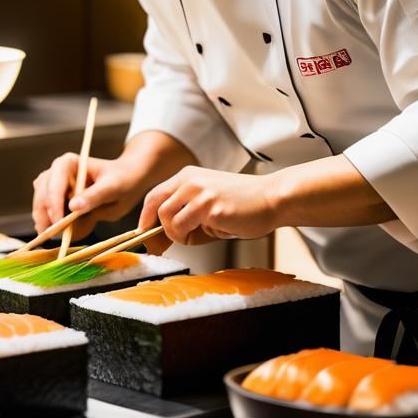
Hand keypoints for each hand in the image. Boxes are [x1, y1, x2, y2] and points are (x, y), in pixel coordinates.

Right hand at [31, 153, 148, 237]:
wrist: (127, 181)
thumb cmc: (122, 180)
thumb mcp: (113, 188)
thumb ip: (94, 197)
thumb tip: (73, 207)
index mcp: (69, 163)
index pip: (54, 182)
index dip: (53, 203)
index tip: (58, 222)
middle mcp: (56, 171)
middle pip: (42, 193)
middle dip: (46, 214)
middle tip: (55, 234)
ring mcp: (54, 184)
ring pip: (40, 203)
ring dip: (44, 220)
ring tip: (55, 236)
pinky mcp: (55, 198)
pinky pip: (45, 211)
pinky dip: (49, 222)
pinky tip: (57, 232)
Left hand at [139, 165, 279, 253]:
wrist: (273, 198)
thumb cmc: (242, 204)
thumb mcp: (206, 200)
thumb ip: (183, 212)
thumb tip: (159, 237)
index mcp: (187, 175)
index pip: (154, 195)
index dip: (146, 216)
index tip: (144, 232)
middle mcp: (190, 181)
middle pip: (157, 208)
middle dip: (161, 230)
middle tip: (171, 241)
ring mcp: (200, 193)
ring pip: (169, 221)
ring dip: (181, 235)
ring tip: (203, 232)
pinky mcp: (210, 208)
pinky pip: (187, 230)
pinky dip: (196, 237)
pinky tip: (217, 229)